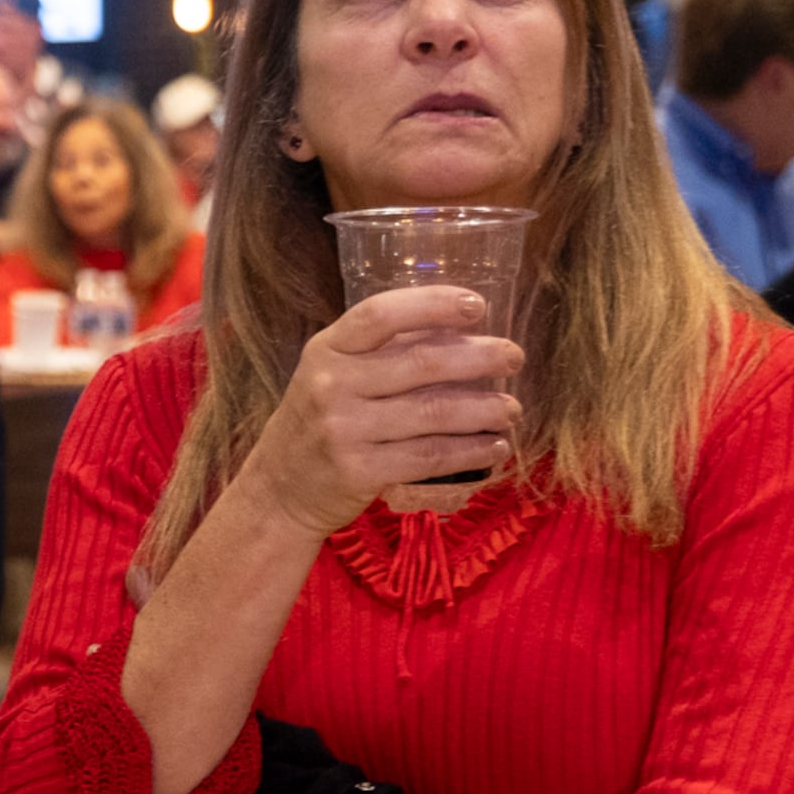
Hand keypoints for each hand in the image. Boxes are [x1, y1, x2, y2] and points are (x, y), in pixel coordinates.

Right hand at [243, 287, 524, 539]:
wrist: (279, 488)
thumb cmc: (320, 421)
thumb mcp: (333, 375)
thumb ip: (381, 354)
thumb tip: (461, 333)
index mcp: (327, 349)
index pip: (380, 314)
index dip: (433, 304)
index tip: (478, 305)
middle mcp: (332, 385)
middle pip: (421, 363)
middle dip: (480, 357)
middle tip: (513, 357)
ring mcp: (344, 430)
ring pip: (434, 413)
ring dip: (485, 410)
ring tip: (512, 409)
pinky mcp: (360, 471)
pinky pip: (430, 457)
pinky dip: (470, 451)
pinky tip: (493, 446)